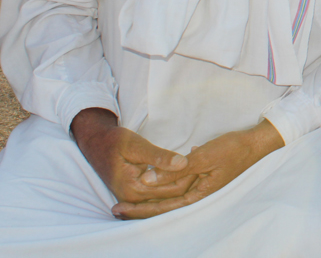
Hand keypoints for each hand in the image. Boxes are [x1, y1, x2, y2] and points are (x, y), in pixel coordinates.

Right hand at [72, 108, 192, 215]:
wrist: (96, 144)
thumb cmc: (115, 142)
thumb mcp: (137, 145)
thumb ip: (159, 157)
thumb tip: (183, 163)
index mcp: (134, 189)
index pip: (173, 189)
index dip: (190, 175)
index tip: (201, 157)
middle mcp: (134, 199)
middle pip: (172, 195)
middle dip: (189, 179)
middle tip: (202, 159)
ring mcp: (134, 199)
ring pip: (168, 196)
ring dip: (183, 182)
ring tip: (198, 164)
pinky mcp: (136, 195)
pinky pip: (160, 194)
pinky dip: (173, 183)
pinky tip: (185, 170)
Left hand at [112, 120, 284, 218]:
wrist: (255, 143)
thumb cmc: (232, 149)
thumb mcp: (202, 157)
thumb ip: (176, 169)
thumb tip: (148, 179)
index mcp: (198, 194)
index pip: (162, 207)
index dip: (139, 209)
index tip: (119, 208)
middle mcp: (198, 194)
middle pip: (164, 205)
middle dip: (140, 207)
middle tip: (115, 208)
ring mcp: (201, 186)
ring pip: (170, 195)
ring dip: (150, 196)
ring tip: (130, 197)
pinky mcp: (203, 176)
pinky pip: (179, 185)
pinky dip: (164, 185)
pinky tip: (154, 181)